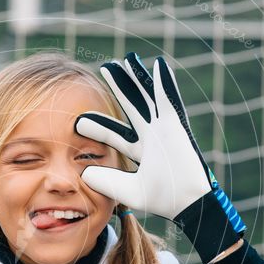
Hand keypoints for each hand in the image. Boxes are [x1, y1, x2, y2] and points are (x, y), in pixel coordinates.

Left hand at [75, 53, 246, 263]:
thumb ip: (105, 181)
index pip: (115, 134)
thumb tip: (83, 173)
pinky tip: (159, 65)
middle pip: (132, 106)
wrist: (186, 203)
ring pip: (149, 97)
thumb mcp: (126, 190)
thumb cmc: (162, 199)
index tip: (77, 122)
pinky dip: (165, 83)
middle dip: (120, 88)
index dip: (98, 126)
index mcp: (141, 150)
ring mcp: (165, 129)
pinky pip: (170, 100)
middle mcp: (152, 136)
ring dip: (138, 78)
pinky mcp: (178, 126)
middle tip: (105, 69)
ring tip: (127, 60)